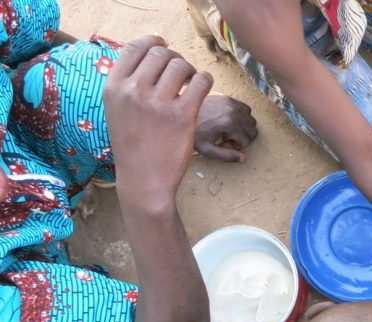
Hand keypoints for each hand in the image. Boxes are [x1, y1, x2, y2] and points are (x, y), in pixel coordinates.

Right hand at [105, 36, 212, 206]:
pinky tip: (202, 89)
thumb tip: (149, 53)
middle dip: (175, 58)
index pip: (135, 47)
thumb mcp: (117, 109)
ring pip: (182, 65)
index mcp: (114, 87)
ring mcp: (159, 103)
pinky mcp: (183, 115)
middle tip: (180, 72)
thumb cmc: (133, 144)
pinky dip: (205, 80)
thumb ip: (128, 82)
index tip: (164, 46)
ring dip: (190, 70)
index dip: (153, 42)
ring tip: (190, 83)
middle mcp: (134, 91)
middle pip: (161, 54)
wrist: (144, 178)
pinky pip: (201, 81)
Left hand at [195, 95, 257, 161]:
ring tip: (227, 129)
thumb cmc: (194, 133)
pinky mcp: (228, 98)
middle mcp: (233, 111)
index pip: (247, 141)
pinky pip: (246, 109)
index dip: (237, 146)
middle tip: (228, 138)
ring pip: (251, 119)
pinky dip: (241, 116)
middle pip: (253, 130)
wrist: (180, 113)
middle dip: (243, 137)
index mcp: (229, 124)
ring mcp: (231, 103)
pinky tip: (227, 120)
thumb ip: (227, 156)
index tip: (225, 144)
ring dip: (243, 127)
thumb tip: (244, 157)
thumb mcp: (207, 150)